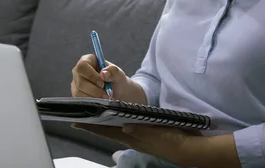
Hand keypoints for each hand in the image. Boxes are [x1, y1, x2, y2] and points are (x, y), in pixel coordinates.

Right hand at [71, 54, 132, 99]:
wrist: (118, 93)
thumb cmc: (116, 80)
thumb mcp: (118, 74)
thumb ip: (113, 71)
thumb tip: (103, 73)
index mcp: (88, 61)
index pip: (82, 66)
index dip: (91, 75)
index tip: (102, 83)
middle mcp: (79, 71)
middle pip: (80, 81)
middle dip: (94, 89)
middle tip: (106, 93)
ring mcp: (76, 83)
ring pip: (79, 92)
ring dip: (94, 97)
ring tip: (105, 97)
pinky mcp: (77, 94)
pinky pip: (80, 100)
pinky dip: (91, 101)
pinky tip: (99, 100)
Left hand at [73, 123, 200, 165]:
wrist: (189, 149)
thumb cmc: (173, 140)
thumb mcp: (157, 133)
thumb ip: (141, 129)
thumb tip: (124, 126)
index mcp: (132, 138)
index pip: (107, 131)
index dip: (91, 126)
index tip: (75, 121)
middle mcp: (132, 138)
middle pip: (107, 131)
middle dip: (94, 124)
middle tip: (79, 116)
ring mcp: (138, 137)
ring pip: (115, 130)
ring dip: (104, 123)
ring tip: (93, 115)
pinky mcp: (146, 134)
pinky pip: (125, 128)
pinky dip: (117, 122)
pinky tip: (117, 118)